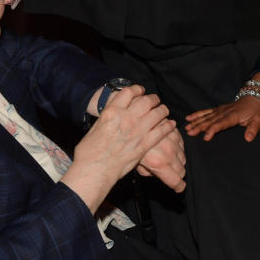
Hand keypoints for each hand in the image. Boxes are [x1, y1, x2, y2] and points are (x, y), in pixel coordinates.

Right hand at [63, 86, 177, 211]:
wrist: (94, 169)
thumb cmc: (89, 152)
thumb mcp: (94, 128)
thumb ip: (107, 120)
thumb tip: (111, 117)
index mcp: (111, 112)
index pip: (128, 92)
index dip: (136, 89)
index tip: (140, 90)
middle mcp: (126, 118)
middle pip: (146, 101)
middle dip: (153, 99)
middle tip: (155, 100)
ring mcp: (137, 131)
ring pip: (157, 114)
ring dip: (162, 110)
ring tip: (164, 110)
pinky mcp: (144, 144)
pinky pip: (161, 131)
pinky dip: (167, 126)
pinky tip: (170, 125)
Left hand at [136, 127, 186, 191]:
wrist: (132, 122)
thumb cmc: (130, 142)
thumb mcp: (135, 163)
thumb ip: (147, 172)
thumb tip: (154, 173)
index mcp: (159, 163)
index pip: (177, 181)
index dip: (178, 186)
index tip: (178, 187)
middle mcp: (169, 153)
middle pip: (182, 171)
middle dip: (176, 174)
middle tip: (168, 173)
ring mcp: (173, 141)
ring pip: (183, 158)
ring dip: (177, 161)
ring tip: (166, 158)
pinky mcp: (174, 131)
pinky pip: (182, 145)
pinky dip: (177, 148)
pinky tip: (167, 147)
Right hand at [185, 95, 259, 141]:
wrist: (255, 98)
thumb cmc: (256, 111)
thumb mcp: (258, 121)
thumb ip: (253, 130)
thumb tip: (248, 138)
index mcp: (233, 116)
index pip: (221, 124)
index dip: (213, 130)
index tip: (205, 137)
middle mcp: (224, 112)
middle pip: (210, 120)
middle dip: (199, 127)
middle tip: (190, 133)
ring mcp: (220, 110)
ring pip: (206, 116)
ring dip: (196, 122)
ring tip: (187, 128)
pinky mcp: (218, 109)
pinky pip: (206, 112)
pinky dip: (197, 114)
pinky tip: (189, 118)